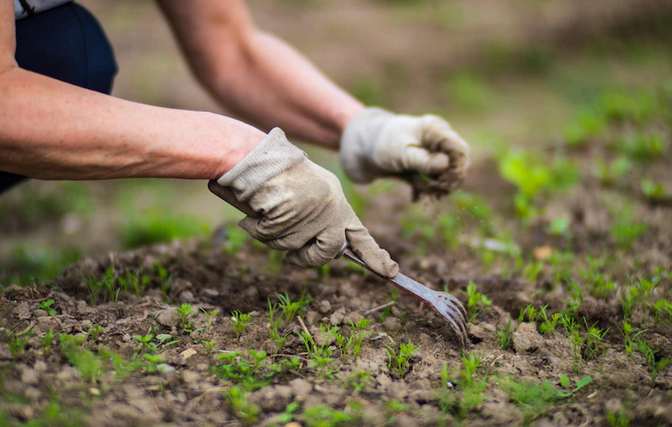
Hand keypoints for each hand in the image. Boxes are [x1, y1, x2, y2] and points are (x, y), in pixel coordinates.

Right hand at [209, 128, 398, 277]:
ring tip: (268, 212)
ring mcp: (311, 213)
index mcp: (336, 201)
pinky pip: (269, 237)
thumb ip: (323, 219)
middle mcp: (330, 208)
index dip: (374, 256)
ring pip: (293, 248)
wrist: (257, 155)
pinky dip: (257, 228)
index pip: (360, 235)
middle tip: (292, 251)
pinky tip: (256, 209)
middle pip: (328, 253)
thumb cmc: (277, 174)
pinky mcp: (290, 216)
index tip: (390, 272)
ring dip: (276, 237)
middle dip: (309, 258)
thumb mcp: (311, 193)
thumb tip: (334, 251)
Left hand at [340, 108, 469, 184]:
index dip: (457, 169)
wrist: (361, 149)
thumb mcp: (402, 155)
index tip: (442, 184)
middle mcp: (439, 139)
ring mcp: (434, 151)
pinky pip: (436, 179)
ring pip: (448, 174)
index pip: (461, 150)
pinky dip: (428, 188)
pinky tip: (415, 195)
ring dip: (436, 186)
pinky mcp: (426, 163)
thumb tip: (448, 165)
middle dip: (446, 180)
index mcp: (435, 130)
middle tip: (430, 190)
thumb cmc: (381, 146)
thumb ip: (425, 161)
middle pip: (458, 164)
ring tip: (417, 188)